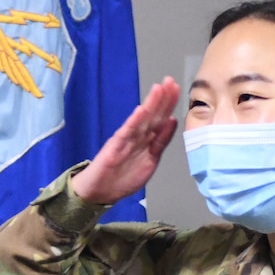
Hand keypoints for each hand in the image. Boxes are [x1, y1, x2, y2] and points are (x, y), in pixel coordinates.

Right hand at [69, 78, 179, 204]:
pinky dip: (135, 121)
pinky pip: (127, 133)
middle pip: (153, 116)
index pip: (161, 121)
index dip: (169, 106)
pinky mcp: (114, 147)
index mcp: (147, 142)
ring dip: (151, 104)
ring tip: (159, 88)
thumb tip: (173, 122)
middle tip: (171, 82)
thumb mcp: (149, 162)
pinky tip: (141, 110)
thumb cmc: (120, 179)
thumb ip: (160, 143)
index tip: (177, 90)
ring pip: (142, 120)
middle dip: (163, 99)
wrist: (98, 193)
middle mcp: (137, 138)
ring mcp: (126, 141)